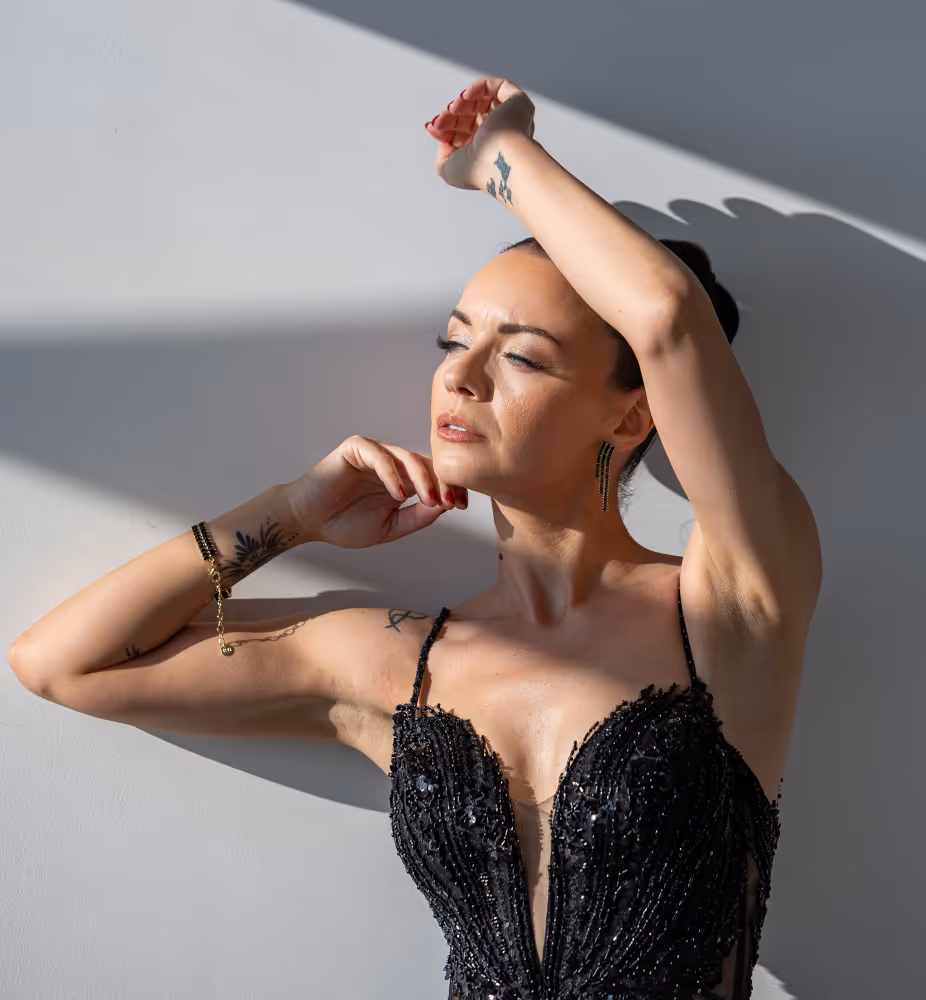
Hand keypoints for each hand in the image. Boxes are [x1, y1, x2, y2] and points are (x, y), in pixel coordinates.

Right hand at [284, 435, 467, 548]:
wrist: (308, 521)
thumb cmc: (343, 523)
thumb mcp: (389, 527)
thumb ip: (417, 517)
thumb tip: (447, 506)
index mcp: (402, 480)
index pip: (434, 477)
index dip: (451, 488)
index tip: (463, 505)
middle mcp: (392, 463)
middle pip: (427, 464)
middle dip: (444, 482)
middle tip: (453, 501)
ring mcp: (375, 453)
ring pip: (408, 457)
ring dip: (423, 479)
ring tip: (429, 500)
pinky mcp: (356, 447)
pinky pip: (380, 456)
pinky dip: (392, 475)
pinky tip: (398, 495)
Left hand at [424, 76, 535, 191]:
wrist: (500, 161)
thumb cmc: (479, 170)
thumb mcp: (448, 170)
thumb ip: (442, 156)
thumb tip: (445, 140)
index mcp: (487, 153)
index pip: (465, 134)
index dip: (446, 128)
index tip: (434, 127)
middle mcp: (500, 137)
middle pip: (471, 117)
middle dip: (451, 116)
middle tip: (440, 120)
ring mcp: (510, 120)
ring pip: (483, 102)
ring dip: (463, 103)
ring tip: (453, 108)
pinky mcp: (518, 104)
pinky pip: (498, 87)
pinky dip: (479, 87)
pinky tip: (465, 96)